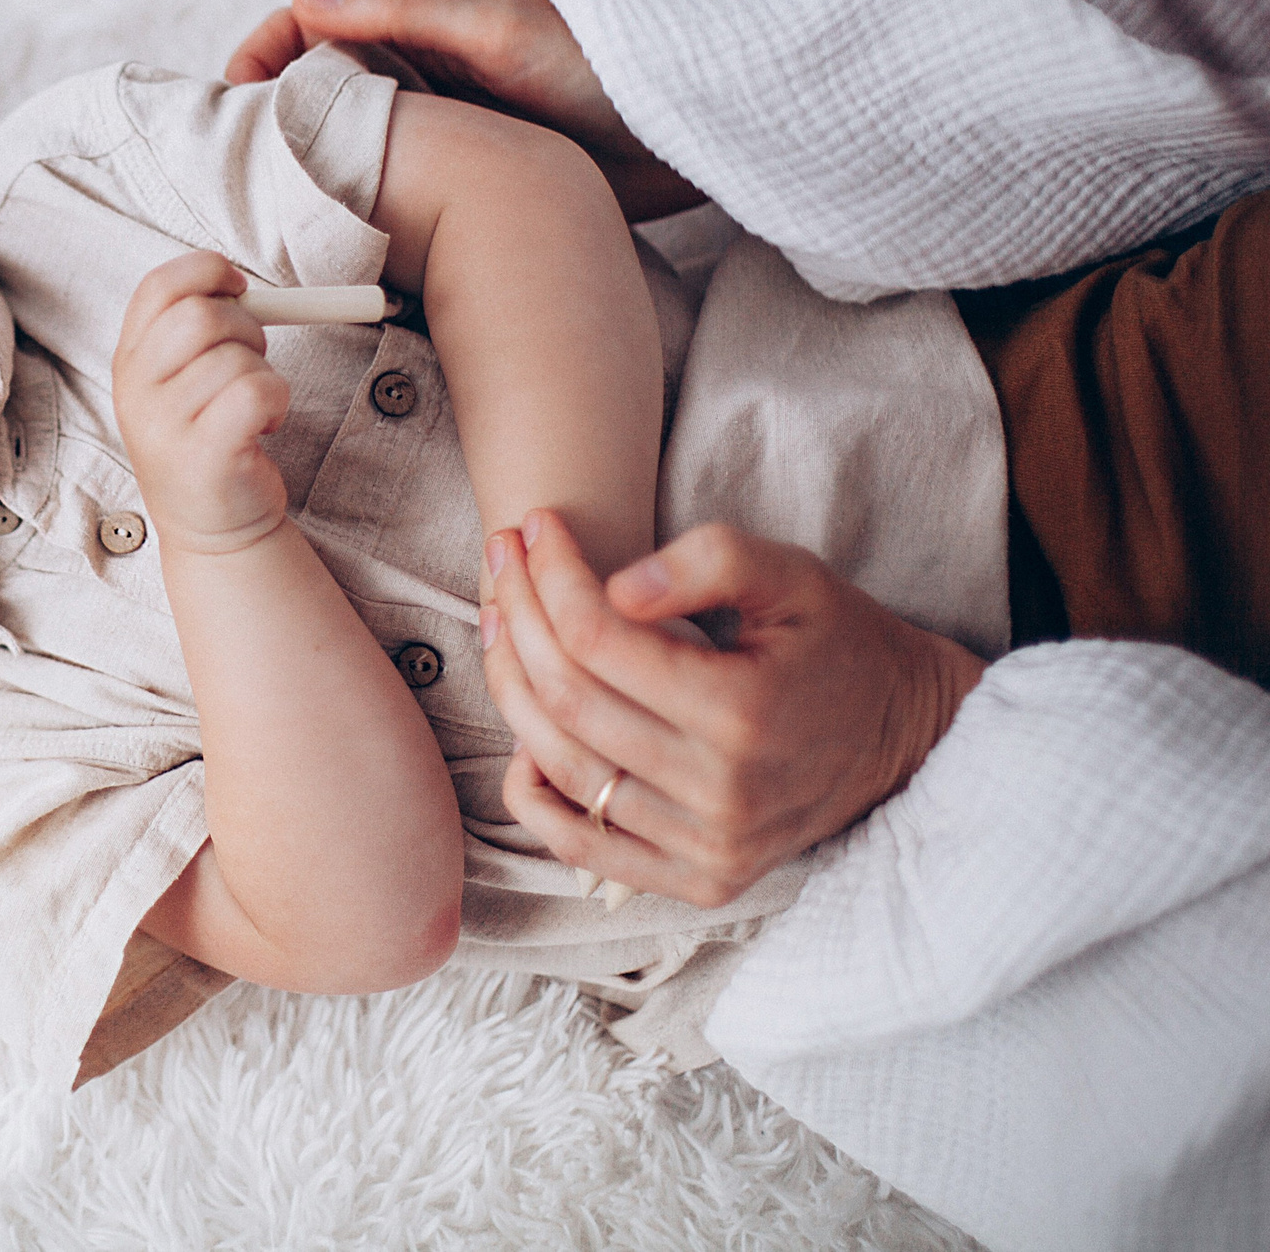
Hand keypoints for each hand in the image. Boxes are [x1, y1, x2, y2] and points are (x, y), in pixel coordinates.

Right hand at [112, 252, 292, 555]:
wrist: (214, 531)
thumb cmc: (206, 444)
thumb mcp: (178, 384)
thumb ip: (192, 332)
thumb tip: (236, 281)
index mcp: (129, 362)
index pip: (157, 287)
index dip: (206, 271)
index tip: (238, 288)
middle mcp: (136, 391)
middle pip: (200, 314)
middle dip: (247, 326)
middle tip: (253, 359)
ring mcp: (164, 425)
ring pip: (237, 356)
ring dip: (266, 374)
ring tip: (254, 409)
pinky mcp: (204, 453)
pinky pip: (256, 391)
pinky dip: (277, 399)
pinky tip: (266, 425)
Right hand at [226, 0, 705, 221]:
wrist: (690, 120)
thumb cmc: (599, 58)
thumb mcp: (497, 28)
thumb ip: (405, 12)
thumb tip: (307, 1)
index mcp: (414, 29)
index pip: (308, 33)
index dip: (260, 61)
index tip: (230, 104)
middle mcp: (419, 79)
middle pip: (316, 98)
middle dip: (271, 128)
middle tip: (236, 177)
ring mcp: (444, 132)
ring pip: (351, 152)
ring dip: (310, 178)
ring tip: (275, 218)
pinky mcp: (474, 180)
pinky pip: (400, 196)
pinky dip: (364, 214)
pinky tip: (346, 246)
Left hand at [478, 510, 985, 906]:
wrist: (908, 738)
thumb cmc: (839, 643)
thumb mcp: (794, 575)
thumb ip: (711, 560)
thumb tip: (614, 589)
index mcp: (745, 712)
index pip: (598, 638)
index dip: (550, 575)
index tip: (533, 528)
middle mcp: (723, 794)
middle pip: (568, 699)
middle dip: (518, 616)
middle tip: (502, 560)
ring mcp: (709, 848)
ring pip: (562, 767)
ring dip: (511, 687)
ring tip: (500, 622)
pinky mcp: (700, 880)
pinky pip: (580, 844)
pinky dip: (533, 790)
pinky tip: (522, 731)